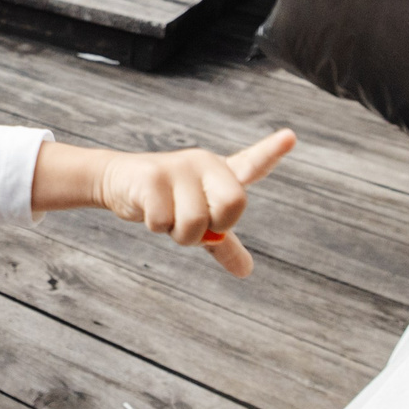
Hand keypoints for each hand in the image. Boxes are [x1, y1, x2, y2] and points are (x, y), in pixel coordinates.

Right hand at [96, 129, 294, 277]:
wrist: (118, 181)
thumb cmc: (166, 200)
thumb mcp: (198, 220)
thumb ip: (223, 245)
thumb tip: (246, 271)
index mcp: (220, 172)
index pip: (252, 163)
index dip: (271, 152)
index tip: (290, 137)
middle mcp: (204, 164)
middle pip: (233, 205)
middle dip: (213, 227)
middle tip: (194, 222)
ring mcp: (178, 167)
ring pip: (195, 223)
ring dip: (178, 233)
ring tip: (166, 215)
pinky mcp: (152, 176)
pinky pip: (164, 221)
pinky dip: (156, 226)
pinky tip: (147, 209)